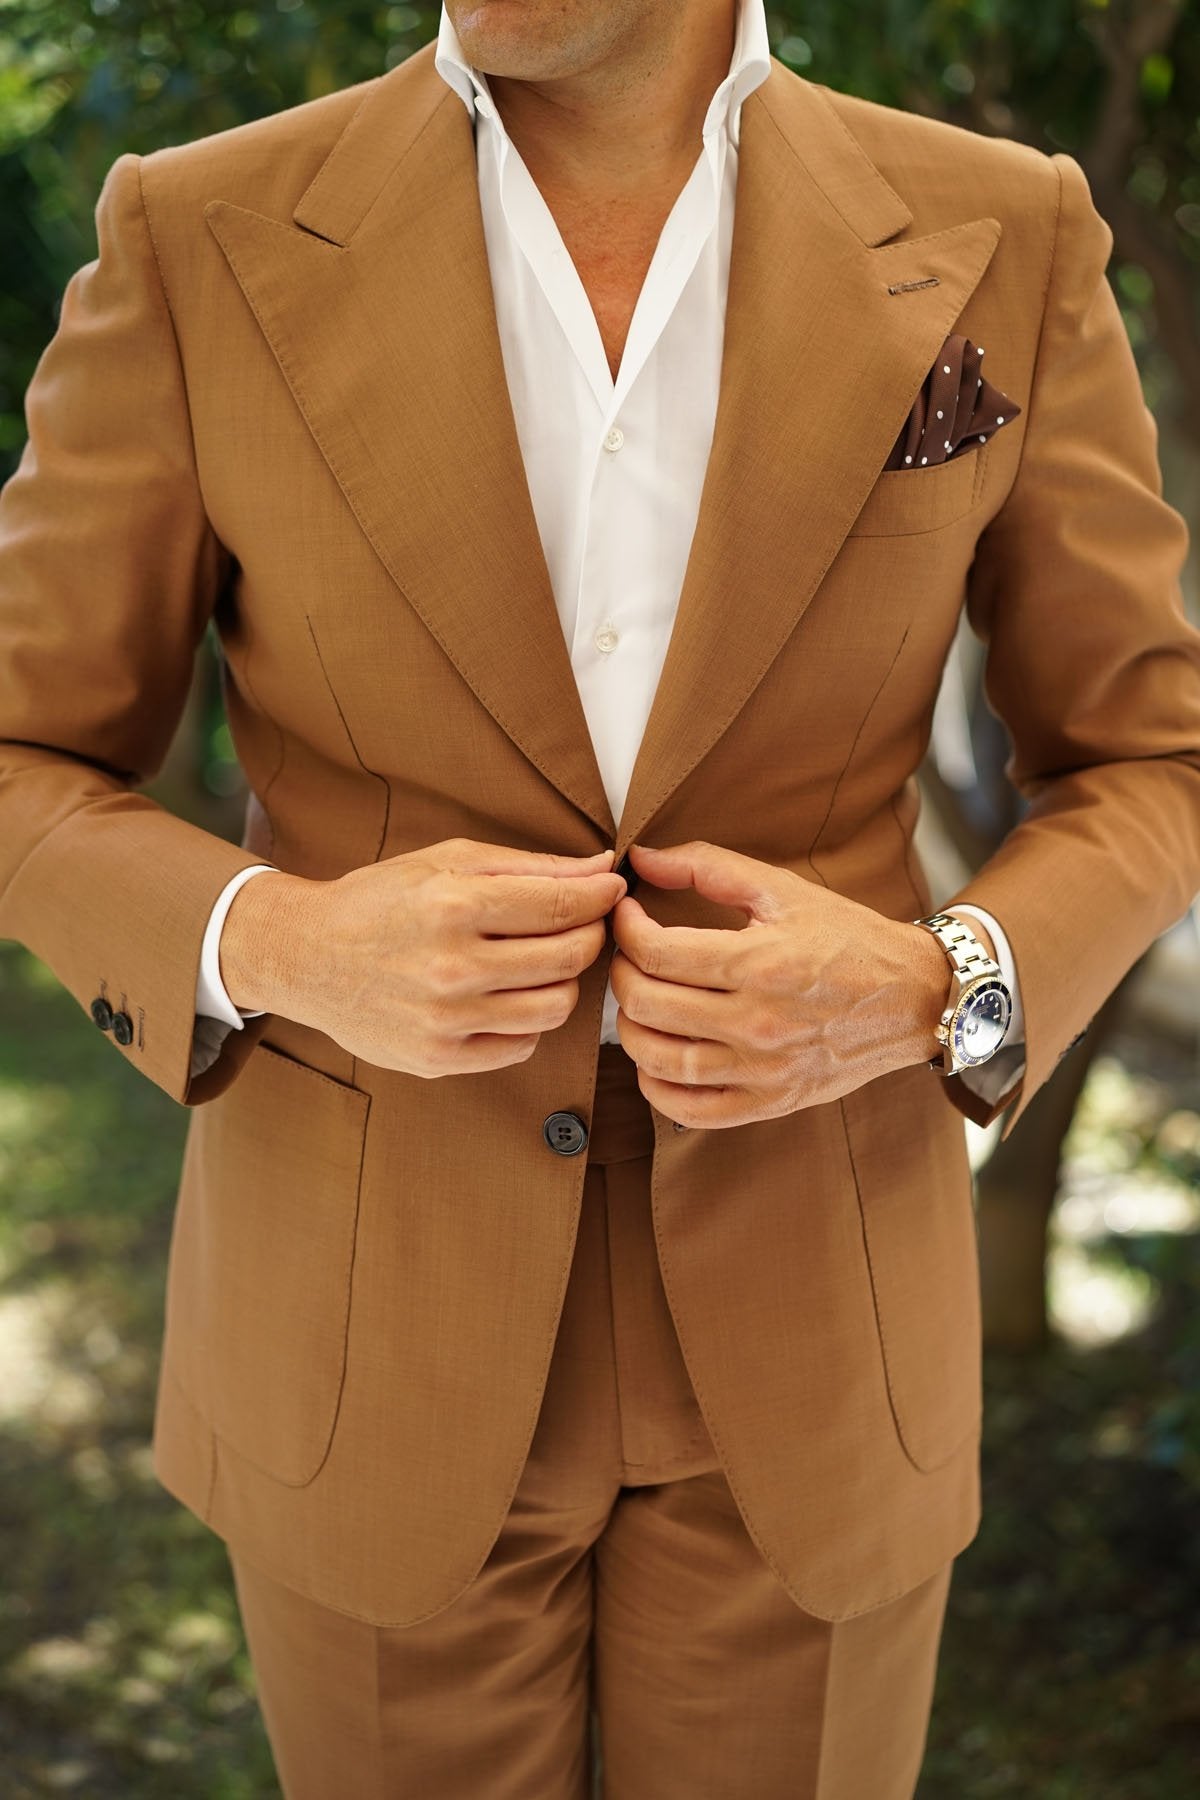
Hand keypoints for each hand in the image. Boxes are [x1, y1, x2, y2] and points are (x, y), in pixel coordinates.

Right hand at [221, 839, 625, 1076]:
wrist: (306, 957)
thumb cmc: (381, 899)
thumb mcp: (447, 860)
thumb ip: (529, 865)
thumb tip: (602, 869)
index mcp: (452, 904)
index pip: (561, 905)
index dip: (600, 896)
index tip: (613, 889)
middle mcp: (450, 965)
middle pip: (568, 957)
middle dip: (591, 936)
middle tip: (584, 924)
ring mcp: (445, 1019)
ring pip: (555, 1007)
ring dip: (565, 981)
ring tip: (544, 961)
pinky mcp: (438, 1058)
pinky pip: (522, 1044)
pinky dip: (529, 1020)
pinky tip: (509, 995)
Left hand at [610, 840, 949, 1126]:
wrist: (913, 998)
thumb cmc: (846, 938)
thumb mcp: (782, 889)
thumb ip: (707, 867)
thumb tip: (641, 858)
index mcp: (760, 962)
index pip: (655, 952)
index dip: (625, 929)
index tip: (627, 916)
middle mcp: (758, 1021)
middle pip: (647, 1004)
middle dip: (621, 973)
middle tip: (629, 956)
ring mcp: (763, 1070)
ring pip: (657, 1059)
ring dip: (630, 1027)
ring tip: (640, 1002)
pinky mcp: (770, 1102)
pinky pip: (689, 1109)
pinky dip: (656, 1085)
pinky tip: (657, 1056)